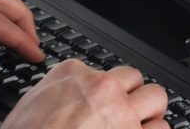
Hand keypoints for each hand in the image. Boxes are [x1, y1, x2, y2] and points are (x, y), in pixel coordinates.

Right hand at [1, 59, 168, 128]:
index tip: (107, 104)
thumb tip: (66, 97)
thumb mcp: (32, 102)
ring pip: (157, 99)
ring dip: (150, 117)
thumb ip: (59, 92)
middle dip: (136, 98)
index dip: (109, 93)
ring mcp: (121, 114)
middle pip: (137, 79)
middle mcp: (102, 88)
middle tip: (129, 114)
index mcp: (75, 74)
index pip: (106, 72)